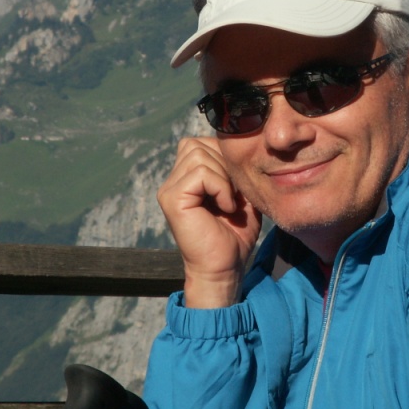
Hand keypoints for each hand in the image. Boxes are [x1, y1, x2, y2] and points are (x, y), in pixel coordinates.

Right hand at [157, 137, 261, 307]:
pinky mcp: (171, 199)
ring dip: (224, 177)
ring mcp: (169, 189)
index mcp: (185, 176)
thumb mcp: (239, 191)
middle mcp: (173, 180)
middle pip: (198, 144)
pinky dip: (220, 187)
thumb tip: (236, 141)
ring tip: (229, 202)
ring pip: (199, 155)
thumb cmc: (235, 233)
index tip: (236, 188)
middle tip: (233, 195)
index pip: (201, 142)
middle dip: (225, 165)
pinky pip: (201, 174)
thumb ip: (232, 166)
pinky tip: (226, 208)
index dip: (224, 157)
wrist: (225, 267)